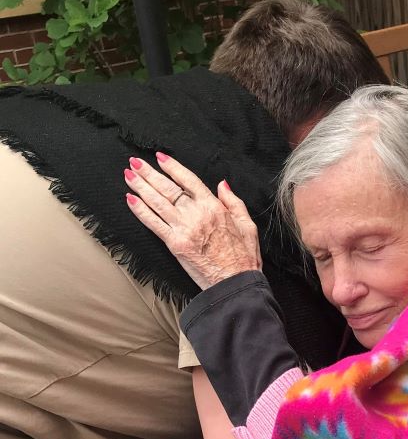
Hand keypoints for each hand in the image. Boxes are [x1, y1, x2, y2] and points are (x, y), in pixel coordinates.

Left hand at [124, 152, 261, 288]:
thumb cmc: (244, 257)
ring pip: (157, 202)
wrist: (235, 281)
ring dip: (141, 187)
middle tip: (135, 162)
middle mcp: (196, 214)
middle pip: (168, 188)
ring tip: (128, 175)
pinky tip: (130, 200)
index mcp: (214, 207)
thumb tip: (222, 184)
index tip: (160, 157)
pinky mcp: (175, 244)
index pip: (189, 180)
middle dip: (149, 173)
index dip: (172, 167)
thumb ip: (233, 201)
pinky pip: (153, 223)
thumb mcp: (247, 224)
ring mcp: (184, 229)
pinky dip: (140, 210)